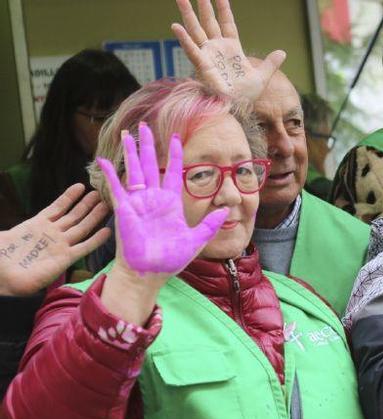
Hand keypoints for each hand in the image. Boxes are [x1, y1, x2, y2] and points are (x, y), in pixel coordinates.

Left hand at [0, 184, 109, 296]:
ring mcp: (61, 245)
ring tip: (107, 205)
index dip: (68, 197)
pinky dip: (96, 240)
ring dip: (94, 216)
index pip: (57, 207)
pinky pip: (84, 247)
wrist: (3, 277)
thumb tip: (5, 224)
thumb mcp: (2, 235)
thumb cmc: (1, 256)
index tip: (80, 186)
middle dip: (87, 204)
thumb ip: (7, 227)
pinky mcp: (66, 258)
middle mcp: (52, 233)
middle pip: (74, 216)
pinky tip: (107, 231)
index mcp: (37, 225)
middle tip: (101, 193)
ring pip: (82, 227)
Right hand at [97, 123, 227, 276]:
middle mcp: (154, 199)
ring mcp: (138, 203)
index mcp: (171, 203)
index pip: (174, 172)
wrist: (149, 274)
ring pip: (134, 171)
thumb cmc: (170, 260)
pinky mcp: (124, 211)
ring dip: (131, 153)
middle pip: (151, 165)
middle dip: (149, 146)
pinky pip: (116, 189)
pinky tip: (102, 160)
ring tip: (128, 133)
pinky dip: (110, 175)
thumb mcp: (195, 241)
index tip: (176, 138)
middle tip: (146, 126)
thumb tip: (225, 211)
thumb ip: (209, 225)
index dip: (175, 155)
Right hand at [171, 0, 285, 101]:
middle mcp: (217, 48)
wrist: (238, 108)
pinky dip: (184, 39)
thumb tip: (283, 52)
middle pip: (209, 22)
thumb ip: (271, 63)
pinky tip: (176, 26)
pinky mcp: (202, 65)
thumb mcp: (262, 76)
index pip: (227, 23)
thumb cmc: (247, 95)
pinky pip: (192, 50)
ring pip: (196, 30)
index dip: (223, 9)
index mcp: (232, 48)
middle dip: (203, 7)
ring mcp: (208, 55)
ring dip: (188, 15)